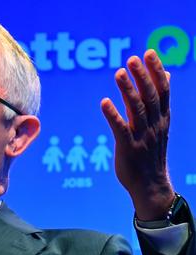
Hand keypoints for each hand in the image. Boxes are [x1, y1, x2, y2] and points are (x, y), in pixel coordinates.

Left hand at [100, 49, 173, 220]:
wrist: (150, 185)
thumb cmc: (151, 151)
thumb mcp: (160, 124)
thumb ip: (160, 100)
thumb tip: (167, 75)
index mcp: (162, 119)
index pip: (163, 91)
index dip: (156, 71)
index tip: (149, 52)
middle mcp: (154, 125)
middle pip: (151, 97)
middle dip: (142, 77)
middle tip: (133, 58)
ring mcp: (142, 137)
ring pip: (137, 110)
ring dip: (127, 91)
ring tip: (118, 73)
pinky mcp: (128, 149)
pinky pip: (121, 129)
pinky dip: (113, 115)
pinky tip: (104, 102)